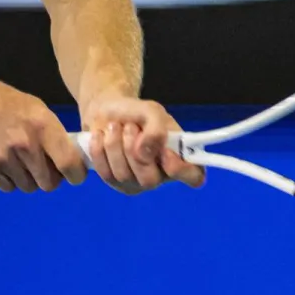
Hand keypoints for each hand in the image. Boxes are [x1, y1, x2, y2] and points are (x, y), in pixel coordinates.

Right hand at [0, 80, 89, 192]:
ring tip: (18, 161)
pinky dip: (9, 180)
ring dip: (27, 178)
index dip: (75, 175)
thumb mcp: (37, 110)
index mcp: (42, 126)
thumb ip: (54, 136)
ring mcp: (3, 158)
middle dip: (48, 178)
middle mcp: (25, 144)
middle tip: (41, 167)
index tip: (74, 176)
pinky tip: (3, 163)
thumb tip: (71, 162)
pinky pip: (8, 187)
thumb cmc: (7, 105)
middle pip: (48, 183)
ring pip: (28, 187)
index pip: (69, 163)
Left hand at [80, 93, 205, 193]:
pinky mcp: (114, 182)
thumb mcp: (152, 111)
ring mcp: (136, 183)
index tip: (165, 152)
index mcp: (179, 157)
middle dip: (134, 149)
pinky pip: (105, 173)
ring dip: (115, 144)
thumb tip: (145, 152)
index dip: (181, 169)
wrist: (108, 112)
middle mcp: (161, 175)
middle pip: (149, 180)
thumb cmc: (137, 113)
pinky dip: (100, 149)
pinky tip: (102, 136)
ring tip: (116, 126)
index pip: (194, 176)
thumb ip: (156, 129)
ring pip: (123, 175)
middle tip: (130, 127)